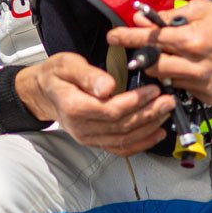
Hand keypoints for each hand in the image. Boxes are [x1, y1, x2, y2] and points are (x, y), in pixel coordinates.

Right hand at [15, 52, 174, 155]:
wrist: (43, 93)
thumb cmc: (56, 75)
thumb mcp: (67, 64)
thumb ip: (88, 75)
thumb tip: (108, 86)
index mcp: (75, 108)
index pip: (110, 110)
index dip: (135, 102)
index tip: (152, 90)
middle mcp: (82, 128)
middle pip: (122, 126)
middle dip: (149, 114)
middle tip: (168, 101)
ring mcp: (89, 138)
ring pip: (125, 139)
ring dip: (149, 127)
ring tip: (166, 112)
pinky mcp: (96, 142)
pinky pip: (121, 148)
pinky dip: (142, 143)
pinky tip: (157, 133)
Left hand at [106, 0, 211, 105]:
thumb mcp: (199, 10)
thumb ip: (168, 18)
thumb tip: (142, 20)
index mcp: (192, 40)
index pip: (150, 40)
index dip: (127, 38)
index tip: (113, 37)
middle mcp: (196, 66)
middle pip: (153, 66)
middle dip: (145, 56)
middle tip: (145, 48)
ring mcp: (203, 84)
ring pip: (166, 79)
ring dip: (164, 67)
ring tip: (179, 55)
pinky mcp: (209, 96)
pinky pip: (183, 89)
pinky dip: (181, 78)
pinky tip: (193, 67)